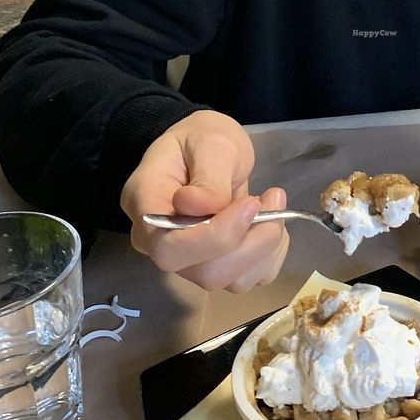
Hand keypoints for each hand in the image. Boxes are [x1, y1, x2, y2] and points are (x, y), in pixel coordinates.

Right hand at [121, 109, 288, 292]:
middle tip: (273, 198)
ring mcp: (187, 260)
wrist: (208, 150)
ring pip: (229, 280)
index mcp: (145, 205)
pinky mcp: (214, 266)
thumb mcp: (210, 141)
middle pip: (204, 272)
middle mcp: (158, 242)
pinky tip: (268, 221)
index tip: (250, 204)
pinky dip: (270, 255)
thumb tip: (201, 205)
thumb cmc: (202, 139)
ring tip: (272, 202)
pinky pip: (247, 278)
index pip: (169, 247)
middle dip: (251, 243)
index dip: (215, 236)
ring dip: (265, 246)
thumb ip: (208, 176)